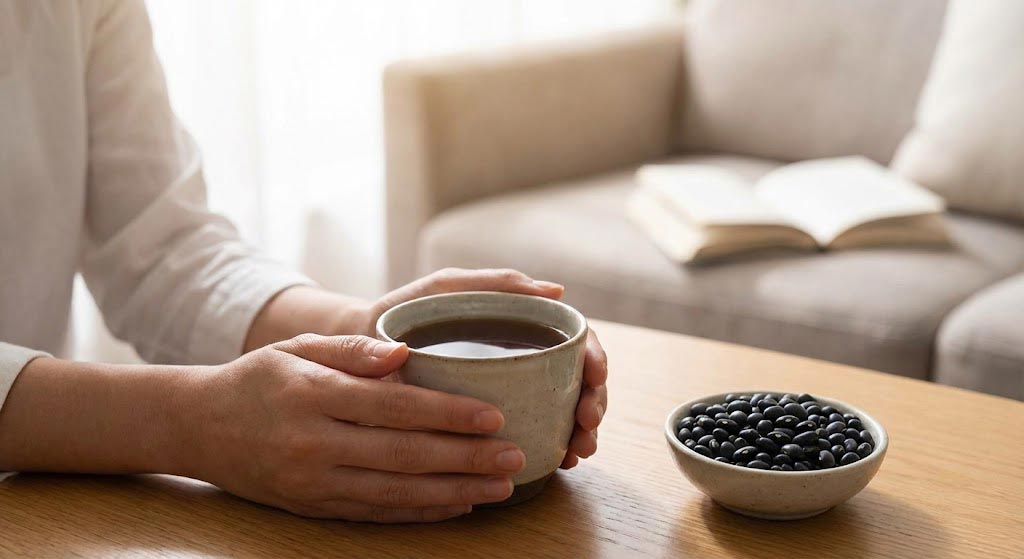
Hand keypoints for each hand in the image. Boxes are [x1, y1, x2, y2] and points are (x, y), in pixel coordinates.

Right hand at [188, 334, 526, 521]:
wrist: (198, 427)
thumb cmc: (257, 378)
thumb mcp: (296, 349)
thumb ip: (352, 349)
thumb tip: (404, 352)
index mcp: (314, 397)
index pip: (393, 407)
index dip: (447, 414)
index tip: (493, 416)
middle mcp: (315, 445)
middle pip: (404, 455)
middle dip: (465, 458)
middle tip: (515, 456)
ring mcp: (314, 483)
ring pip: (396, 492)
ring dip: (454, 491)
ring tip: (500, 487)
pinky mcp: (313, 507)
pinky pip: (376, 513)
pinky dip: (420, 512)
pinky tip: (457, 505)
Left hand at [368, 268, 608, 468]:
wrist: (361, 352)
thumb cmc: (405, 311)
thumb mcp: (447, 288)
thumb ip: (495, 283)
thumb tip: (557, 292)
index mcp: (521, 325)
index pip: (575, 341)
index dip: (594, 360)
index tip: (594, 379)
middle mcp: (524, 358)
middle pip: (579, 381)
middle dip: (593, 404)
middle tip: (587, 428)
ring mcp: (513, 390)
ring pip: (565, 411)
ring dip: (582, 432)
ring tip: (578, 452)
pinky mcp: (494, 419)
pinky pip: (537, 435)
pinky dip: (556, 447)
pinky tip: (560, 461)